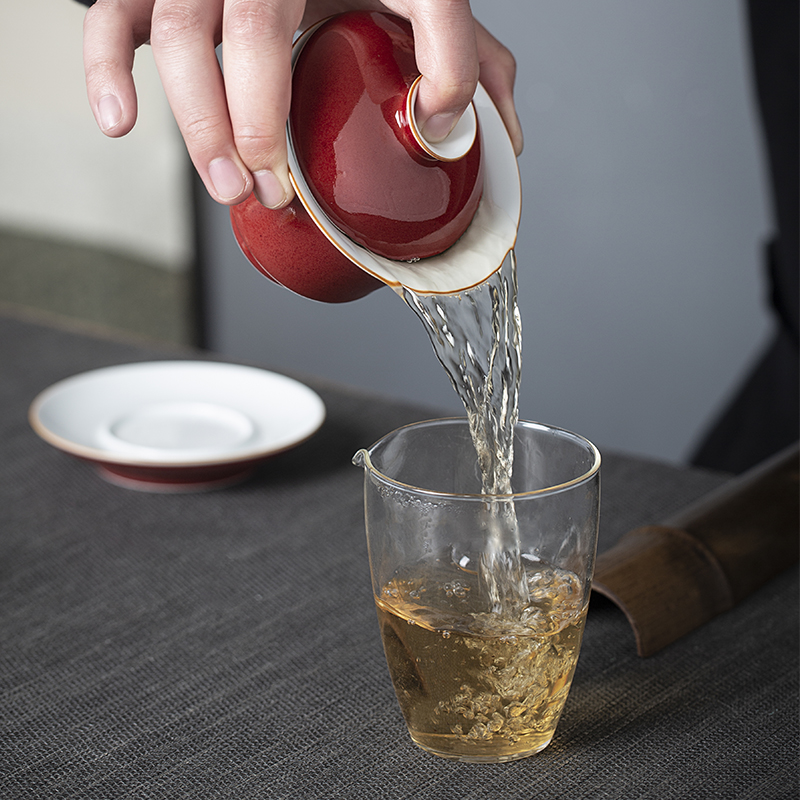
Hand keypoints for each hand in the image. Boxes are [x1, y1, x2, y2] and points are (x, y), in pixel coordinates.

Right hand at [83, 0, 522, 207]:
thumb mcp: (418, 2)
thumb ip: (464, 59)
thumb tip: (498, 136)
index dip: (442, 62)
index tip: (435, 126)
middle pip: (255, 28)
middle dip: (262, 126)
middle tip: (277, 191)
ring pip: (182, 34)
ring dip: (200, 123)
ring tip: (230, 188)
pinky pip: (114, 14)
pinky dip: (106, 69)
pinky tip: (121, 122)